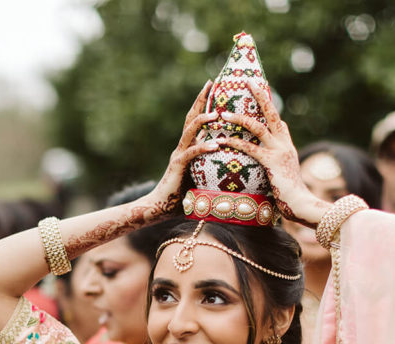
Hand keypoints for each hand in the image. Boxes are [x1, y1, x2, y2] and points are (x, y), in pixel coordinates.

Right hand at [145, 80, 219, 213]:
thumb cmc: (183, 198)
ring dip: (203, 120)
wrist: (160, 208)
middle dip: (201, 100)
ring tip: (216, 113)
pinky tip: (215, 145)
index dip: (203, 103)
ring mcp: (179, 155)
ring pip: (190, 131)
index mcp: (188, 148)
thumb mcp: (203, 179)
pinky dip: (203, 148)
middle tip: (210, 84)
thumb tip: (234, 168)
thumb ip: (213, 169)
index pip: (196, 121)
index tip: (213, 87)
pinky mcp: (177, 166)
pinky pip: (192, 153)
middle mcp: (182, 147)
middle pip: (191, 117)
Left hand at [212, 80, 330, 226]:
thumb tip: (268, 171)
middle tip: (248, 81)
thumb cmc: (292, 197)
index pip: (278, 122)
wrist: (303, 205)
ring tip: (223, 112)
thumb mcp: (284, 177)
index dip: (268, 107)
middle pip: (272, 113)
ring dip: (240, 118)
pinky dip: (236, 142)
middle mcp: (285, 144)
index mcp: (287, 147)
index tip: (259, 93)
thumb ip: (275, 168)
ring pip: (258, 126)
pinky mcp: (271, 162)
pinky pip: (251, 147)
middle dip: (260, 95)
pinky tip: (223, 140)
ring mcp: (279, 151)